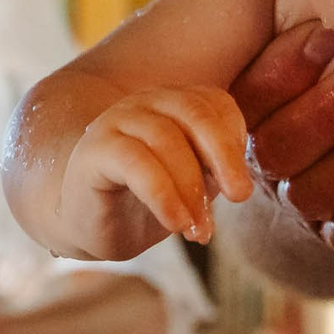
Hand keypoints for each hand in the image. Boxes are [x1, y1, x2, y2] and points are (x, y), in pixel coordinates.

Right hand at [58, 86, 253, 258]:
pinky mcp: (94, 150)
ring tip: (199, 229)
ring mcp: (116, 122)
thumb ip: (215, 171)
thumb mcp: (192, 184)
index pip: (216, 103)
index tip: (239, 186)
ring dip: (191, 189)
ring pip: (166, 139)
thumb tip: (241, 182)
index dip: (235, 141)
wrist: (92, 225)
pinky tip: (176, 224)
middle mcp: (146, 103)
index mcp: (174, 104)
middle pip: (194, 113)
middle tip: (239, 197)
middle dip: (224, 156)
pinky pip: (136, 164)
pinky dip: (164, 196)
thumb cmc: (147, 201)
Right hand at [228, 20, 333, 257]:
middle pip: (280, 143)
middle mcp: (267, 159)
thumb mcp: (320, 48)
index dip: (288, 65)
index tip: (331, 32)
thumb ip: (316, 9)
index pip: (256, 93)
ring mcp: (299, 200)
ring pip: (312, 190)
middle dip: (331, 108)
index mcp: (253, 111)